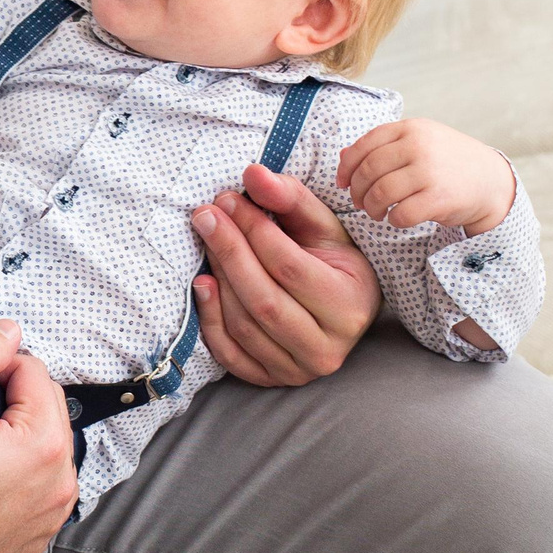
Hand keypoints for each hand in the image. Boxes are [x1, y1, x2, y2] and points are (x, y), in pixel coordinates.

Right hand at [0, 320, 76, 552]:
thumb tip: (9, 329)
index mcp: (46, 444)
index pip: (34, 372)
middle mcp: (62, 482)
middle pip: (47, 409)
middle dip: (14, 401)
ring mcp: (53, 514)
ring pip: (47, 448)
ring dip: (21, 436)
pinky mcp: (39, 536)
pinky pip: (41, 488)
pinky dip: (22, 475)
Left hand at [190, 164, 378, 385]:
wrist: (342, 307)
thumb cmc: (332, 261)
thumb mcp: (322, 226)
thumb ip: (290, 198)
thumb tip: (253, 172)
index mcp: (350, 305)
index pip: (288, 266)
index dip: (252, 229)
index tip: (226, 200)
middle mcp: (329, 347)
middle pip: (263, 299)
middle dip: (228, 251)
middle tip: (205, 215)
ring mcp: (300, 370)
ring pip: (245, 326)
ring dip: (218, 280)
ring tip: (205, 241)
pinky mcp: (273, 380)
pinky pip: (232, 355)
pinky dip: (211, 320)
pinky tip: (203, 284)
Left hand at [337, 118, 517, 233]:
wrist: (490, 180)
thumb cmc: (447, 161)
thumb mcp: (418, 143)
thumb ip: (382, 147)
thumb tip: (342, 157)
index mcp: (411, 128)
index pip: (364, 145)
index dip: (347, 167)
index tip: (341, 183)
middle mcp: (419, 146)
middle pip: (369, 171)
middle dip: (357, 191)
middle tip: (359, 203)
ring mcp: (430, 171)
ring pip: (381, 193)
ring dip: (372, 208)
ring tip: (376, 213)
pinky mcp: (440, 198)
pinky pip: (401, 214)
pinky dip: (394, 220)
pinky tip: (397, 219)